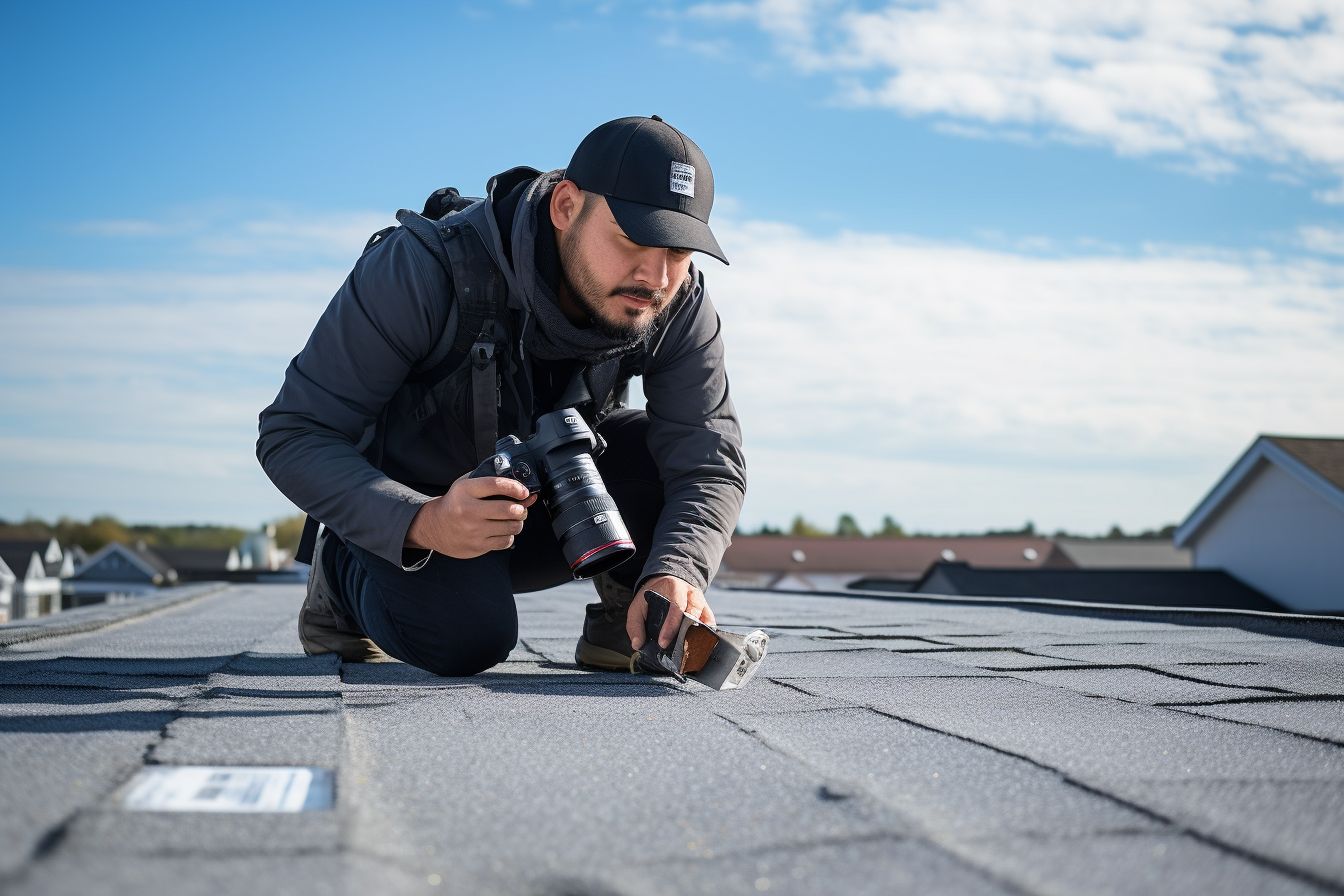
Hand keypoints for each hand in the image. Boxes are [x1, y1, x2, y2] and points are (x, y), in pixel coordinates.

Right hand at [405, 473, 537, 558]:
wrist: (434, 527)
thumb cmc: (456, 503)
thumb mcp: (467, 486)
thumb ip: (493, 484)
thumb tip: (527, 495)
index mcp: (465, 490)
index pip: (497, 485)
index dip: (516, 487)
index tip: (524, 492)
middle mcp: (468, 510)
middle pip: (509, 509)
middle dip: (521, 509)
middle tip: (520, 508)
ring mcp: (473, 530)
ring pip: (511, 527)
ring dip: (517, 522)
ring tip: (512, 520)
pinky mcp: (477, 546)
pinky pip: (506, 541)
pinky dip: (509, 535)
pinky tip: (502, 531)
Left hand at [626, 574, 715, 650]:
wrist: (668, 581)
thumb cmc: (653, 595)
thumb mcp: (638, 605)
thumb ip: (635, 624)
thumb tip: (637, 644)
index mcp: (674, 588)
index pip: (676, 607)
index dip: (670, 626)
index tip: (663, 643)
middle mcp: (690, 593)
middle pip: (694, 611)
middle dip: (685, 631)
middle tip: (677, 649)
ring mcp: (700, 601)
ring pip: (704, 618)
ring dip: (697, 634)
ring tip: (688, 649)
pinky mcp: (706, 609)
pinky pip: (710, 621)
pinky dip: (707, 633)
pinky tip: (700, 644)